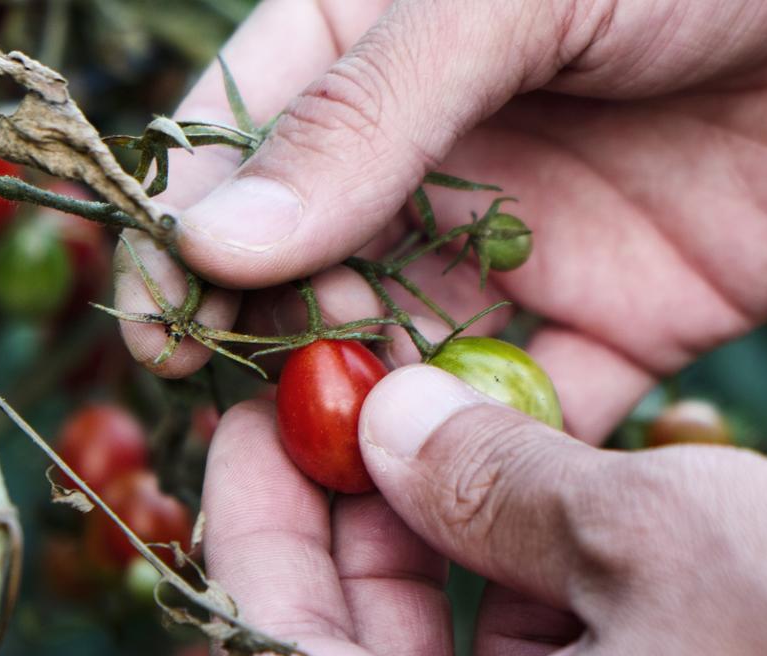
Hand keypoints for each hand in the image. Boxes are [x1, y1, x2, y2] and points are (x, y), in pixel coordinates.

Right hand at [116, 0, 766, 442]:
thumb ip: (366, 112)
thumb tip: (218, 241)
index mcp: (374, 48)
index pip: (241, 150)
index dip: (188, 238)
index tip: (157, 319)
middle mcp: (430, 159)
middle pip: (310, 273)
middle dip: (271, 348)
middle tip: (243, 420)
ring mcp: (516, 248)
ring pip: (404, 355)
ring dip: (363, 421)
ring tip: (329, 480)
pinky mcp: (608, 325)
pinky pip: (526, 410)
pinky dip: (485, 458)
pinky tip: (449, 495)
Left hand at [202, 366, 766, 655]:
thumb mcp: (658, 539)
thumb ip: (495, 481)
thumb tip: (386, 423)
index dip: (247, 537)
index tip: (251, 427)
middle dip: (339, 529)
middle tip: (339, 412)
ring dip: (424, 544)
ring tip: (429, 428)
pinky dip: (507, 577)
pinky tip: (526, 487)